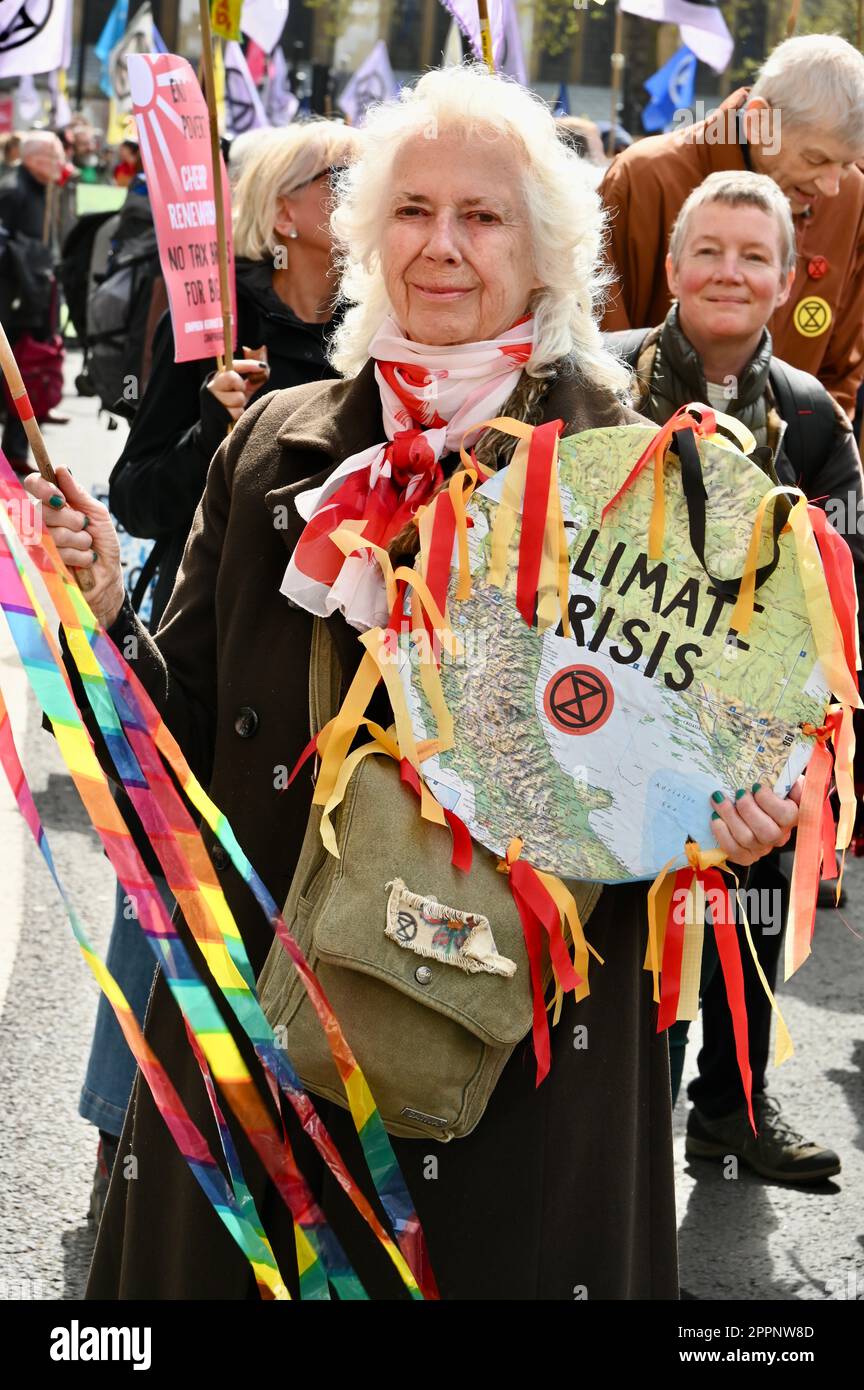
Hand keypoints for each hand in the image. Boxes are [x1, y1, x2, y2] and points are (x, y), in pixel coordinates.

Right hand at [21, 467, 124, 628]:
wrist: (108, 575)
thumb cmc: (102, 544)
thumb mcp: (97, 514)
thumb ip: (79, 494)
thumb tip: (62, 469)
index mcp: (53, 504)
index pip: (33, 485)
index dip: (42, 487)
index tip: (59, 496)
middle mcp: (41, 520)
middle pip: (42, 509)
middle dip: (71, 519)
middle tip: (84, 526)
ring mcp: (40, 541)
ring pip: (52, 532)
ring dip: (79, 540)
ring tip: (87, 545)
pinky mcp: (43, 562)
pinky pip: (57, 553)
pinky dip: (80, 556)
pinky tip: (85, 560)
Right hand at [206, 355, 269, 421]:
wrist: (216, 420)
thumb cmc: (231, 401)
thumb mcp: (242, 389)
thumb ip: (252, 380)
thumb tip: (264, 370)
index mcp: (220, 376)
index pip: (233, 365)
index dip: (249, 365)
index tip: (262, 367)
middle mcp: (214, 386)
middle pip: (232, 378)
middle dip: (241, 386)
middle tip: (240, 391)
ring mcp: (214, 399)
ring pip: (238, 397)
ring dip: (241, 402)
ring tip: (236, 404)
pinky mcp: (219, 413)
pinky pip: (237, 412)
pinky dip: (239, 413)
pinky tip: (233, 413)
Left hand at [709, 778, 802, 867]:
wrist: (748, 809)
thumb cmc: (766, 794)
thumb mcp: (782, 784)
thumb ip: (789, 782)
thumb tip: (790, 784)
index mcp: (791, 818)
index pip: (787, 815)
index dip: (770, 801)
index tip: (756, 786)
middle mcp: (778, 836)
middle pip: (767, 831)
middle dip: (748, 809)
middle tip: (738, 793)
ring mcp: (761, 848)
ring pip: (747, 839)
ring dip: (730, 817)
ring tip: (719, 800)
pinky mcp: (744, 856)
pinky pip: (733, 850)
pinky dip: (722, 833)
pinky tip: (715, 818)